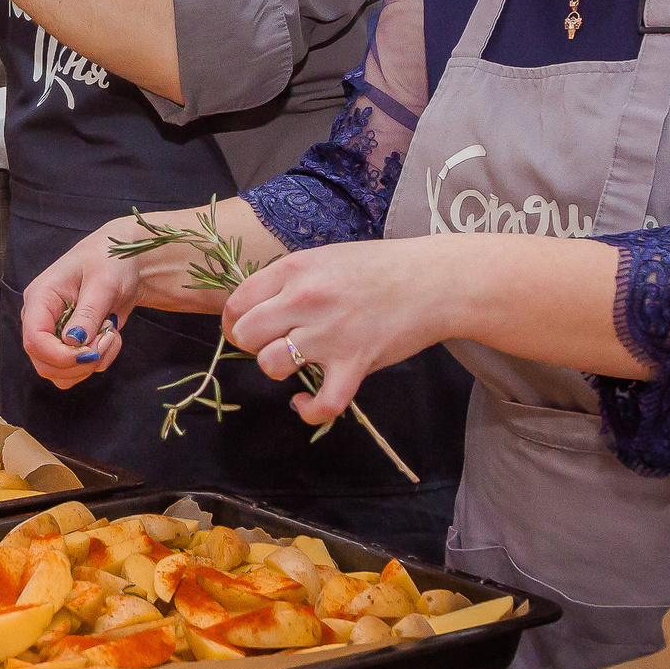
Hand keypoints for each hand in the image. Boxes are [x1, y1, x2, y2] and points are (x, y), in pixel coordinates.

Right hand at [17, 224, 141, 389]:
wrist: (122, 263)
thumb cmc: (109, 261)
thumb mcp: (103, 283)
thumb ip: (88, 313)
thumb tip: (73, 343)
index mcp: (40, 298)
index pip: (34, 339)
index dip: (60, 355)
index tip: (90, 352)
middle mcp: (42, 320)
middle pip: (44, 363)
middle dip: (79, 363)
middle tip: (108, 339)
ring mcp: (54, 335)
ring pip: (61, 373)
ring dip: (91, 363)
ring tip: (111, 334)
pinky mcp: (70, 345)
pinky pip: (78, 370)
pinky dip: (99, 361)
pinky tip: (110, 337)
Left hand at [222, 240, 445, 425]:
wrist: (434, 281)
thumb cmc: (380, 267)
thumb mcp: (324, 257)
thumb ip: (289, 279)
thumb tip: (257, 306)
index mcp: (294, 269)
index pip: (237, 303)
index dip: (234, 322)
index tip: (244, 330)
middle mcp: (305, 299)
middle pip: (245, 335)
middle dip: (252, 344)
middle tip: (272, 343)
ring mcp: (330, 334)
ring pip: (271, 365)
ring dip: (279, 368)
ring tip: (298, 362)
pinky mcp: (355, 364)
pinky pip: (320, 404)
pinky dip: (308, 411)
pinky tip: (305, 403)